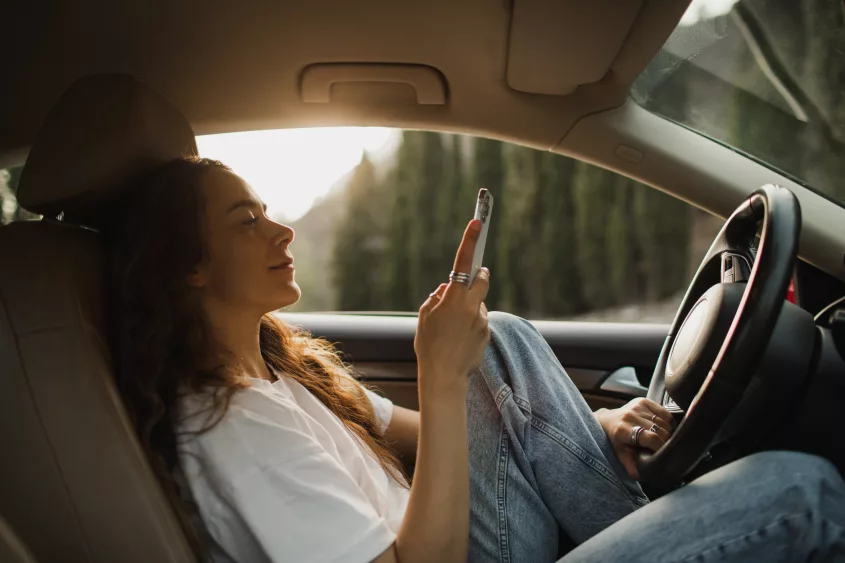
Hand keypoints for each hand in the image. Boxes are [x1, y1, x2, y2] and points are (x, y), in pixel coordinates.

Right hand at [414, 220, 490, 393]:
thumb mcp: (425, 316)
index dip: (470, 241)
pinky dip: (471, 325)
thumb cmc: (428, 345)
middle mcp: (472, 307)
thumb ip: (437, 298)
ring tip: (452, 330)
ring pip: (478, 304)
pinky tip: (459, 341)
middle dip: (477, 276)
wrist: (444, 377)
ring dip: (469, 308)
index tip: (478, 222)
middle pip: (482, 279)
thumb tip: (448, 289)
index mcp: (454, 299)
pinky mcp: (487, 334)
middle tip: (465, 285)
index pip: (464, 263)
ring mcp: (482, 321)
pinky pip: (479, 322)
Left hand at [594, 398, 676, 478]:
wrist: (607, 421)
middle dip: (666, 441)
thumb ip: (629, 464)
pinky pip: (664, 412)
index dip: (661, 447)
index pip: (652, 438)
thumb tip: (638, 475)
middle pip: (660, 430)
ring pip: (664, 422)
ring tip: (663, 439)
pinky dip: (668, 422)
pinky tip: (663, 429)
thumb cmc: (615, 440)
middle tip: (663, 448)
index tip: (664, 454)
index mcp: (623, 429)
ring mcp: (637, 407)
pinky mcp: (643, 401)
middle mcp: (630, 416)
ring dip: (668, 432)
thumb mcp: (620, 453)